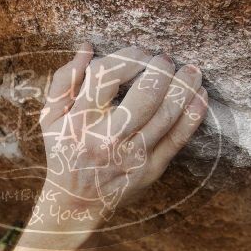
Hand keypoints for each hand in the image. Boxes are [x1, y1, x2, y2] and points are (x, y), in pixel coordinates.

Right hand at [38, 43, 207, 223]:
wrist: (75, 203)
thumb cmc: (64, 152)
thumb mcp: (51, 117)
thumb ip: (65, 80)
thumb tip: (87, 48)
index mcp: (80, 120)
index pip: (108, 76)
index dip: (129, 57)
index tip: (140, 52)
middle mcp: (106, 138)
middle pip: (144, 95)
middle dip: (162, 70)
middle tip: (167, 59)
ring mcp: (132, 156)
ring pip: (166, 115)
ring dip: (184, 87)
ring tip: (192, 71)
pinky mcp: (150, 170)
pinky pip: (178, 138)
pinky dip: (193, 114)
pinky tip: (200, 96)